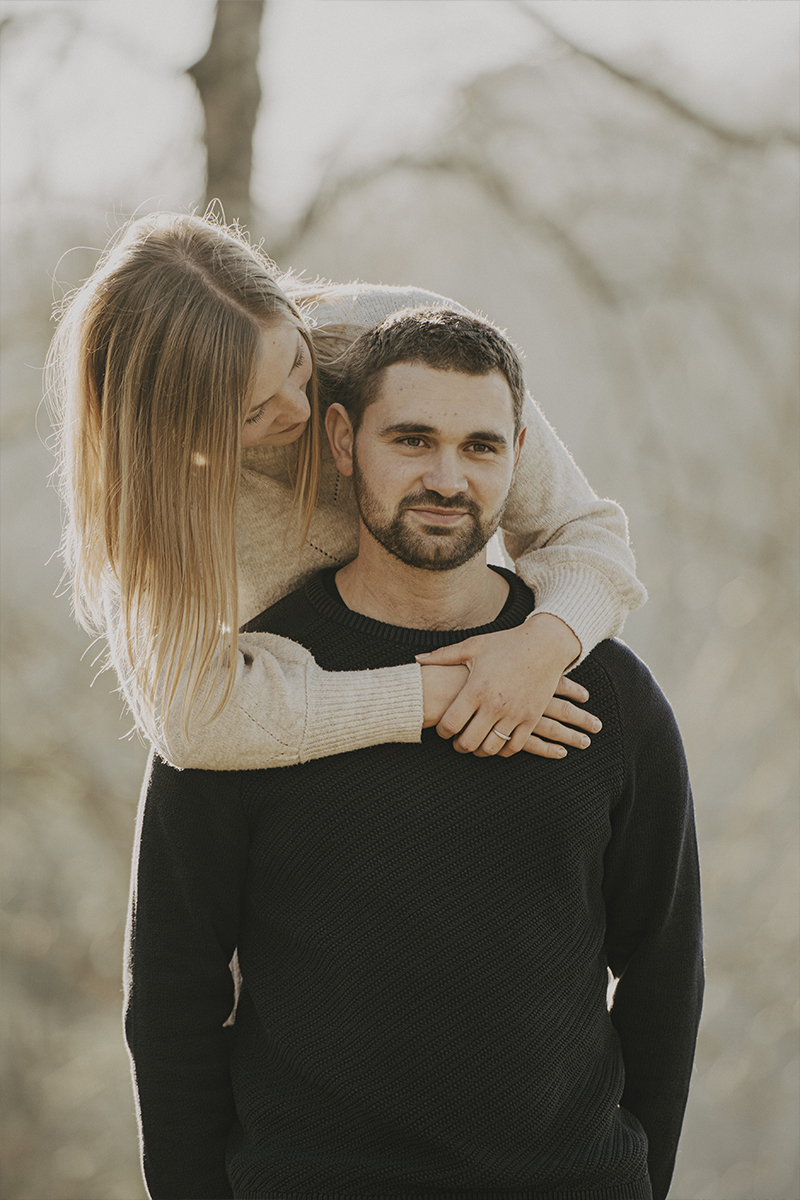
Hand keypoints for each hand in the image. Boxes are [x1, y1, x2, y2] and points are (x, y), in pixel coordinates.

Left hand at [416, 613, 600, 758]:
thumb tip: (417, 660)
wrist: (546, 644)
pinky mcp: (531, 718)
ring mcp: (515, 713)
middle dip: (459, 746)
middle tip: (457, 741)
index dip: (442, 731)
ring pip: (491, 748)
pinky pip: (514, 746)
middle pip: (468, 742)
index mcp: (476, 688)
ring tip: (475, 743)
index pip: (450, 723)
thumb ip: (443, 656)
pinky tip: (496, 743)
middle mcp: (495, 704)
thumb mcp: (473, 646)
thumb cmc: (507, 643)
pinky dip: (502, 750)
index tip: (443, 729)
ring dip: (479, 750)